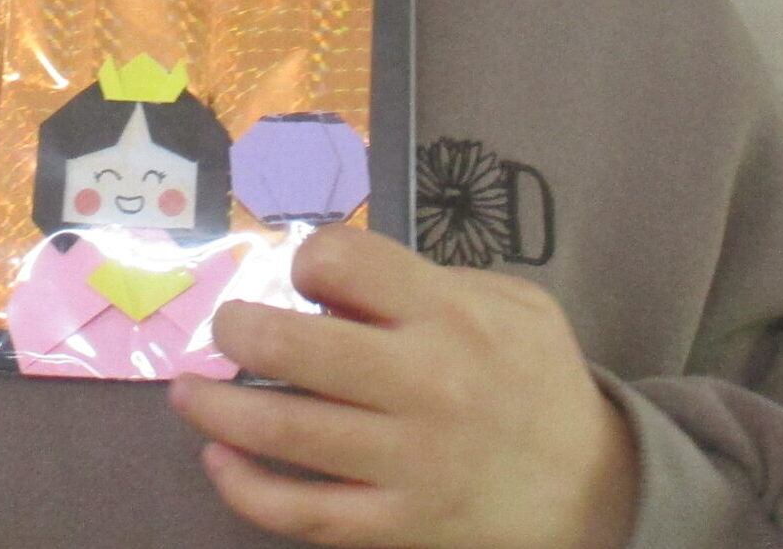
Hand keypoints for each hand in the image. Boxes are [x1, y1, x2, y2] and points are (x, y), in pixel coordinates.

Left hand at [169, 226, 638, 548]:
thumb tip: (337, 273)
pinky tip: (219, 464)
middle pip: (296, 351)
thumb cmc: (534, 376)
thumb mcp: (509, 300)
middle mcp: (422, 383)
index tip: (309, 275)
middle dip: (240, 331)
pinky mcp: (397, 525)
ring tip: (187, 393)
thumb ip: (425, 277)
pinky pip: (305, 513)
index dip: (311, 260)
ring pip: (286, 434)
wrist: (595, 488)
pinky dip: (248, 491)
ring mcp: (406, 461)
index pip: (344, 262)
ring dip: (218, 411)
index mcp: (447, 314)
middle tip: (226, 328)